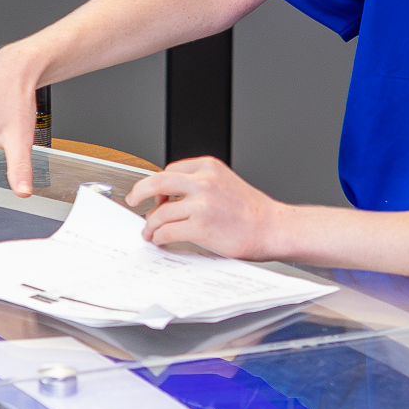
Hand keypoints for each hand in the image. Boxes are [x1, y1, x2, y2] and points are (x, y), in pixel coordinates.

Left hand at [127, 156, 284, 259]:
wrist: (275, 228)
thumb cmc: (253, 211)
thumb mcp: (225, 183)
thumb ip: (200, 185)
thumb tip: (170, 197)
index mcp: (209, 168)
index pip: (170, 171)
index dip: (156, 185)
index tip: (151, 195)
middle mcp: (204, 182)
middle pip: (157, 182)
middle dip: (139, 192)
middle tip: (133, 201)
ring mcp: (202, 204)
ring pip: (160, 213)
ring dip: (151, 225)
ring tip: (150, 232)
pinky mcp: (201, 226)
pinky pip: (168, 231)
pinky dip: (160, 237)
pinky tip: (161, 240)